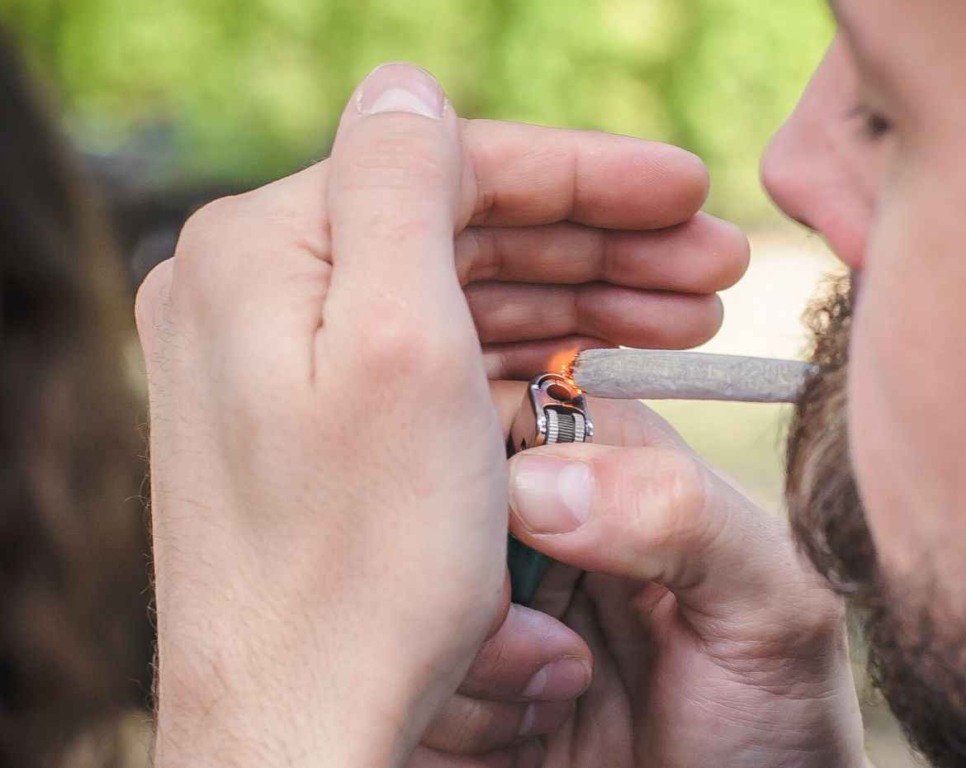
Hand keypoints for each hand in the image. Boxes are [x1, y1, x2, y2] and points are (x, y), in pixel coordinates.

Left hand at [138, 59, 746, 767]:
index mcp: (259, 251)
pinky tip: (599, 368)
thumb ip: (404, 183)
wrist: (300, 736)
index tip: (688, 191)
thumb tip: (409, 83)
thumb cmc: (361, 569)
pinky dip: (520, 355)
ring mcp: (271, 363)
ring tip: (681, 317)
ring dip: (574, 298)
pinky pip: (433, 359)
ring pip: (453, 296)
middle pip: (457, 231)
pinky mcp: (306, 426)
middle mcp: (246, 295)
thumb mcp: (402, 350)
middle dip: (596, 242)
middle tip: (710, 265)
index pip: (448, 167)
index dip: (584, 175)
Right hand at [417, 399, 866, 767]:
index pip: (502, 407)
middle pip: (431, 505)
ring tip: (561, 702)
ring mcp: (489, 609)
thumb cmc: (776, 720)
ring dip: (471, 671)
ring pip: (400, 600)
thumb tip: (535, 482)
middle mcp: (537, 527)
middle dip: (475, 590)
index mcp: (612, 472)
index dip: (488, 469)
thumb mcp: (772, 608)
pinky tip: (524, 742)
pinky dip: (449, 726)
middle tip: (561, 655)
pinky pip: (393, 681)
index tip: (519, 546)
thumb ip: (683, 515)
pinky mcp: (451, 686)